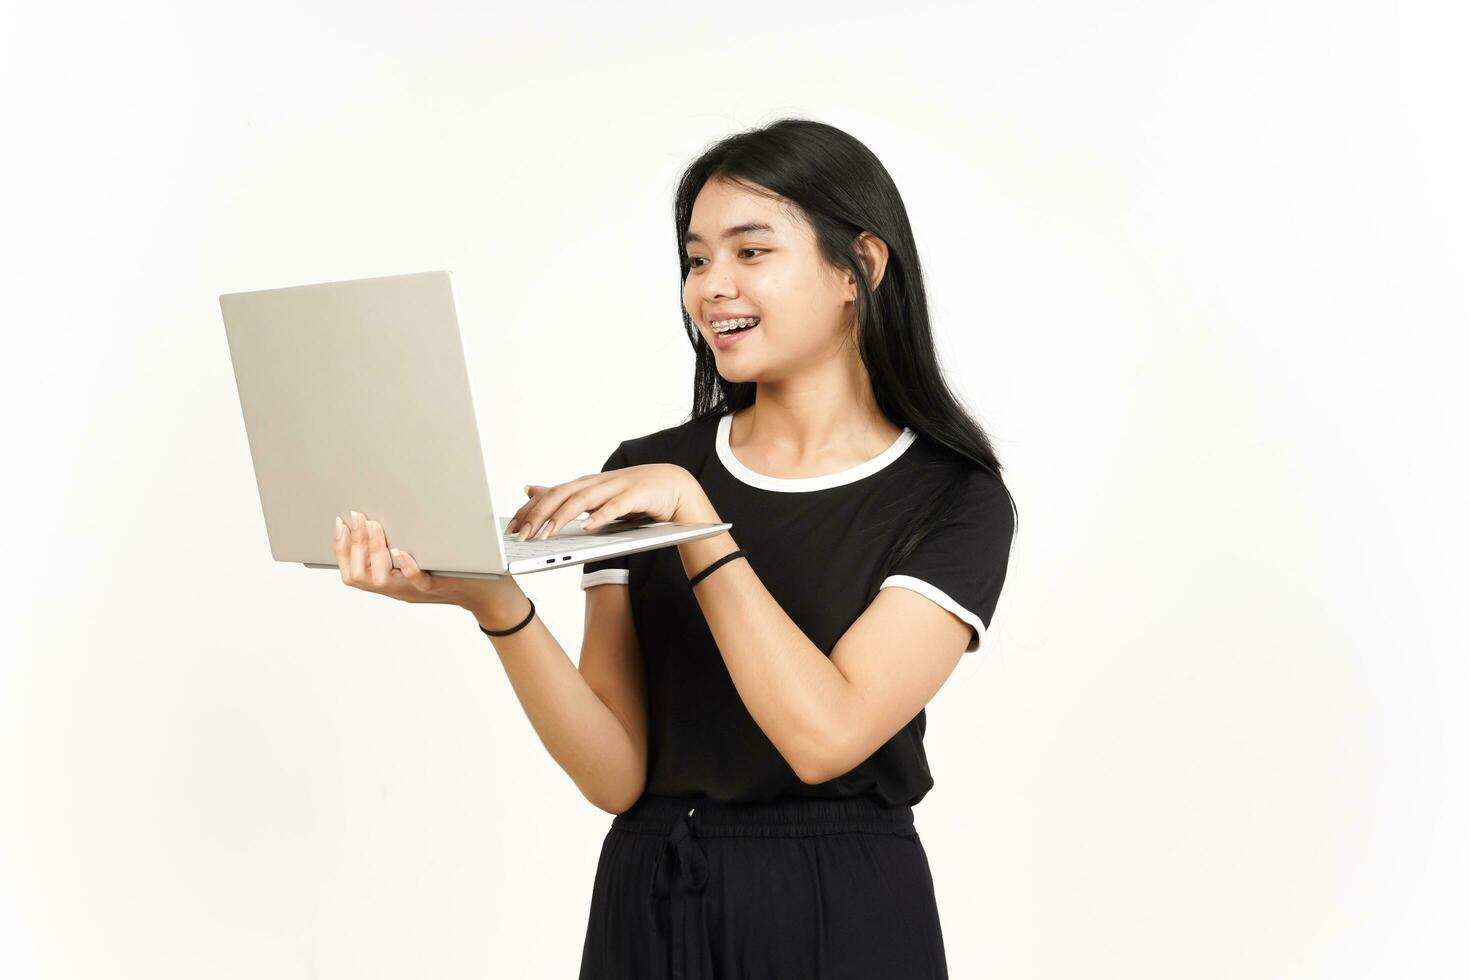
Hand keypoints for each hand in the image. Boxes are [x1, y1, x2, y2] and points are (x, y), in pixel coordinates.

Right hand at [333, 509, 521, 611]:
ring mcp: (415, 590)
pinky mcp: (438, 587)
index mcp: (390, 581)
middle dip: (353, 544)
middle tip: (356, 517)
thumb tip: (388, 507)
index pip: (352, 573)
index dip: (340, 549)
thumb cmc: (456, 570)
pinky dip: (407, 567)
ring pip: (381, 580)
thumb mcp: (424, 554)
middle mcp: (398, 589)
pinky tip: (402, 552)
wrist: (490, 593)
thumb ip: (405, 539)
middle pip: (359, 577)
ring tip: (374, 526)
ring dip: (374, 550)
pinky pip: (418, 582)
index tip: (339, 523)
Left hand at [508, 463, 708, 539]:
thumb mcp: (595, 496)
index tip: (511, 530)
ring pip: (583, 499)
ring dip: (563, 516)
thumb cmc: (634, 494)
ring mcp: (616, 486)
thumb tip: (529, 489)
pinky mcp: (636, 495)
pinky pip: (616, 506)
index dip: (530, 511)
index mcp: (586, 484)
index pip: (551, 494)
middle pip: (561, 495)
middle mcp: (597, 482)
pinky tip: (587, 527)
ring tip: (547, 534)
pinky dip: (601, 516)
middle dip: (539, 515)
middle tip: (521, 537)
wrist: (676, 487)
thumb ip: (564, 496)